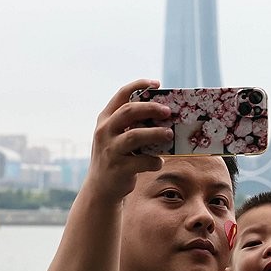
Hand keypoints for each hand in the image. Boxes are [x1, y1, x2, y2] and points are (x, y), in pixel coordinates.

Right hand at [84, 80, 173, 203]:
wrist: (101, 188)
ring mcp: (110, 150)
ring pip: (135, 136)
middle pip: (129, 112)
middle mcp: (104, 132)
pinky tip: (158, 161)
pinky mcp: (119, 168)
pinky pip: (143, 161)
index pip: (121, 95)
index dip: (139, 85)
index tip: (157, 83)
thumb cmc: (116, 156)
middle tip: (169, 112)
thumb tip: (166, 115)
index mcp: (105, 119)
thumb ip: (133, 125)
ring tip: (169, 134)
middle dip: (151, 109)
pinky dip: (154, 161)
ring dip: (156, 134)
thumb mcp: (117, 137)